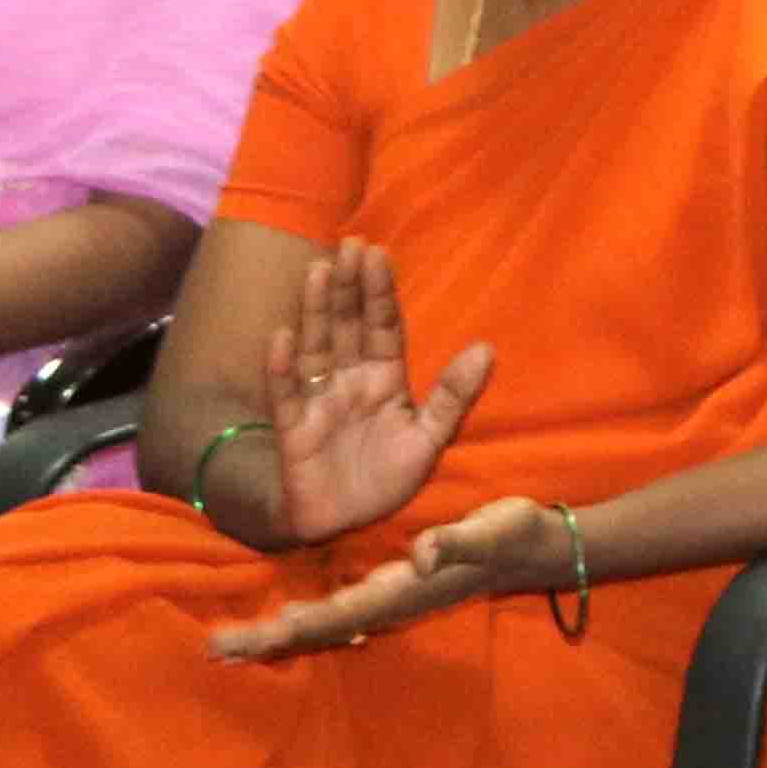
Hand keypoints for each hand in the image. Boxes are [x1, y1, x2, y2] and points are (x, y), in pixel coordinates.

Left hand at [208, 496, 568, 661]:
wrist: (535, 549)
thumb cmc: (513, 534)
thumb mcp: (491, 530)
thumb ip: (455, 542)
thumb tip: (418, 556)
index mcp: (405, 591)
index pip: (343, 612)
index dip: (302, 624)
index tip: (263, 631)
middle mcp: (390, 602)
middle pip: (320, 629)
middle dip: (268, 641)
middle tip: (214, 651)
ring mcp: (389, 600)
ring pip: (323, 626)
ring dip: (275, 637)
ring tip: (229, 649)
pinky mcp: (390, 589)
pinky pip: (335, 614)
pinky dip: (300, 625)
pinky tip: (282, 627)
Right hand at [246, 241, 492, 550]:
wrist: (342, 523)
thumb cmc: (385, 478)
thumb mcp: (429, 437)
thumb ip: (454, 395)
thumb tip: (487, 348)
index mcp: (384, 377)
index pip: (383, 326)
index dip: (380, 292)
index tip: (377, 253)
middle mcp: (349, 379)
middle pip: (348, 325)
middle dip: (349, 287)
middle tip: (351, 244)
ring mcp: (319, 400)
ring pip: (316, 346)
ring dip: (316, 311)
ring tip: (318, 271)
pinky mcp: (294, 428)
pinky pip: (287, 394)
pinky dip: (281, 368)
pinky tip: (279, 337)